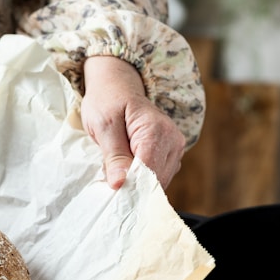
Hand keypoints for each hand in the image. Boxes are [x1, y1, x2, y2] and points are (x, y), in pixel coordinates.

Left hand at [80, 56, 184, 190]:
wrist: (117, 86)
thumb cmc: (108, 101)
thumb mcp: (104, 127)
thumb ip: (114, 156)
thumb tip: (120, 184)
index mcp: (157, 131)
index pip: (148, 173)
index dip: (131, 187)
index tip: (113, 193)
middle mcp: (173, 141)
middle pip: (156, 180)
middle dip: (134, 187)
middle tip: (110, 184)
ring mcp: (176, 148)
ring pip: (159, 182)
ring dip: (138, 184)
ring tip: (118, 173)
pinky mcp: (171, 154)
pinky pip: (159, 176)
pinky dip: (143, 179)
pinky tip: (128, 171)